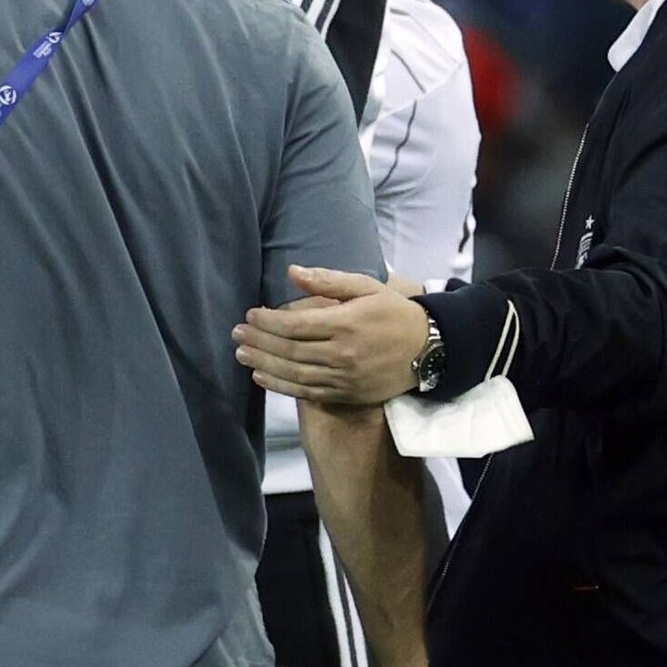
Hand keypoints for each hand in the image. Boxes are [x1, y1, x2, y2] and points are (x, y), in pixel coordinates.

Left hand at [233, 264, 431, 410]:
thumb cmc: (393, 313)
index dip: (267, 322)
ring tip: (242, 354)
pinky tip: (262, 377)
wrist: (430, 349)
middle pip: (289, 350)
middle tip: (236, 335)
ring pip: (294, 373)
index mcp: (347, 323)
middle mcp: (343, 353)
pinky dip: (281, 386)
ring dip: (263, 364)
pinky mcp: (347, 394)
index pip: (295, 325)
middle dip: (258, 342)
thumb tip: (291, 272)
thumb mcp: (367, 288)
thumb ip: (328, 281)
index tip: (249, 315)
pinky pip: (307, 392)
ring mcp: (345, 377)